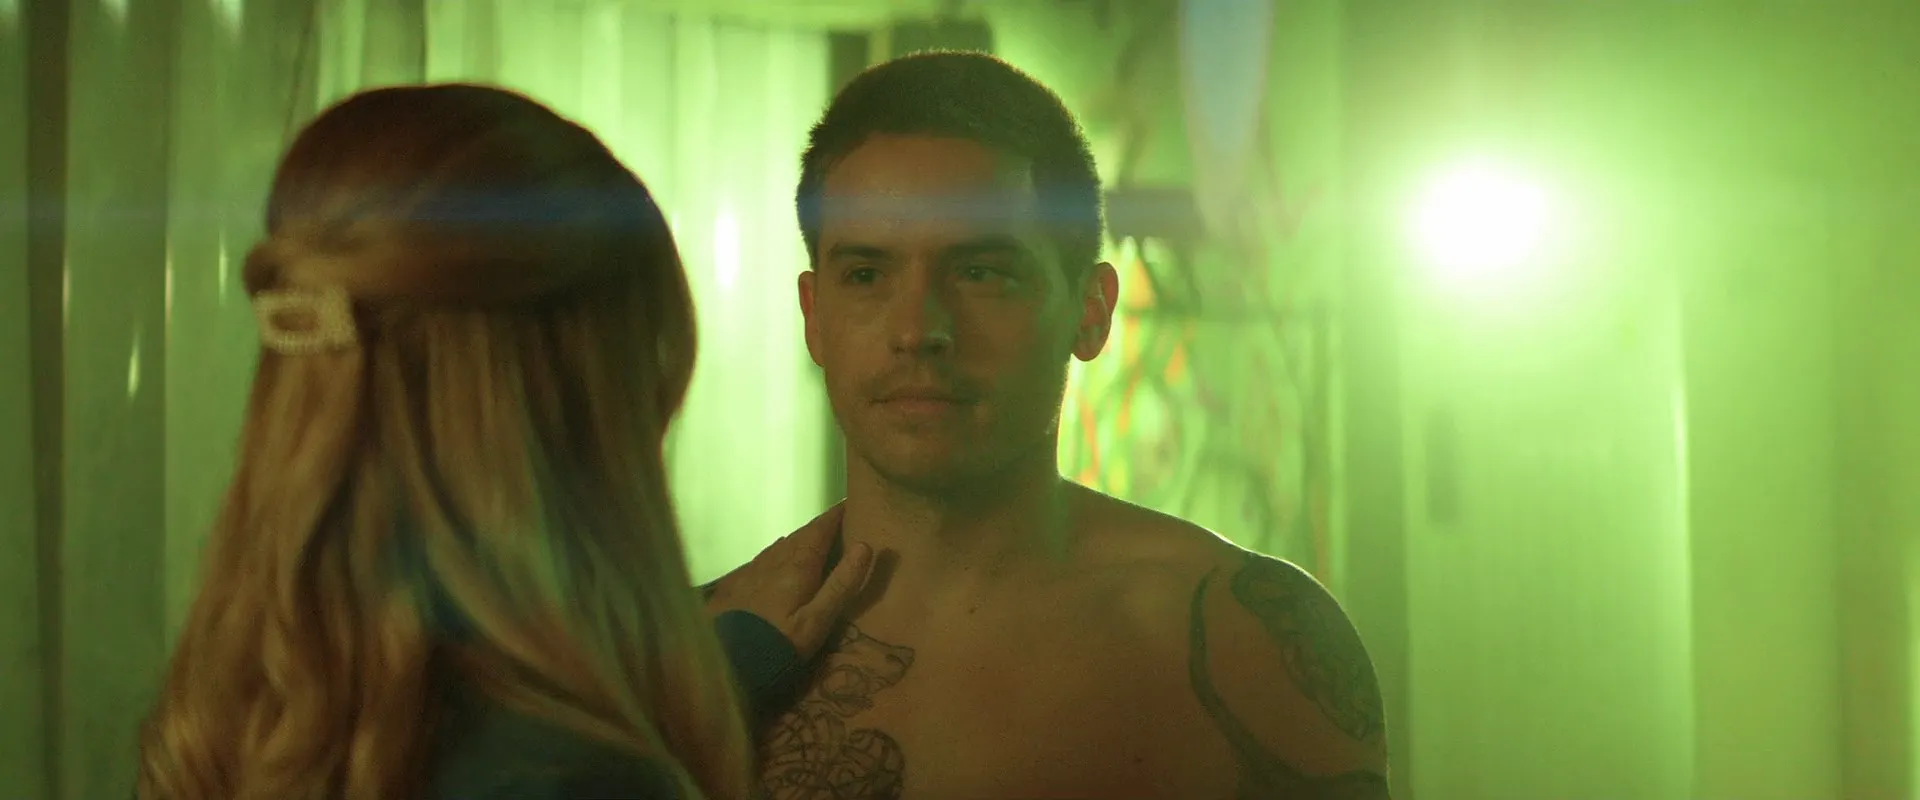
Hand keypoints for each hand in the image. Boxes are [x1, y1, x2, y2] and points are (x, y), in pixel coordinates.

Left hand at [704, 504, 874, 659]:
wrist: (727, 661)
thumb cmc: (780, 642)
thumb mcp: (818, 620)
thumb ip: (841, 584)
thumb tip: (864, 546)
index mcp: (798, 566)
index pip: (820, 530)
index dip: (835, 516)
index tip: (849, 503)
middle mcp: (774, 560)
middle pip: (799, 535)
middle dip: (818, 527)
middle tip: (835, 523)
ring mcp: (752, 571)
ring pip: (779, 546)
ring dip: (798, 540)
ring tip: (810, 541)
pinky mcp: (736, 585)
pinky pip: (762, 559)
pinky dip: (777, 554)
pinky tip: (775, 561)